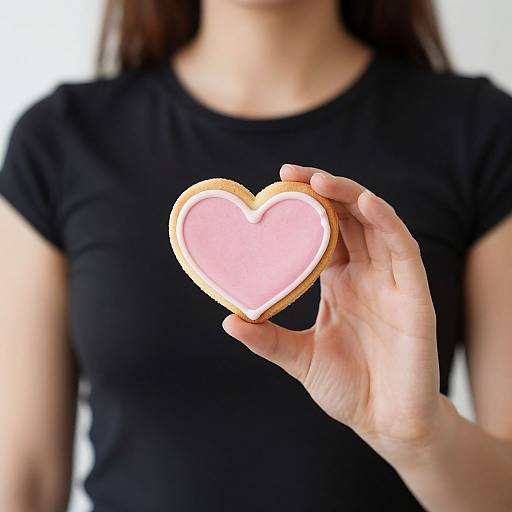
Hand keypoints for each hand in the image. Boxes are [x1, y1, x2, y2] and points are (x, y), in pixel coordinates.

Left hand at [222, 164, 443, 461]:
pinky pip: (405, 252)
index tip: (278, 183)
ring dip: (353, 198)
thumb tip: (227, 319)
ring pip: (377, 225)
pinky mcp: (415, 297)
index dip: (307, 206)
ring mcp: (392, 283)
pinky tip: (368, 205)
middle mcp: (366, 275)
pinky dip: (388, 225)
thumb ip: (267, 338)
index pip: (327, 231)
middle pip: (350, 218)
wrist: (384, 423)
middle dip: (325, 191)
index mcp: (340, 282)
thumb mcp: (299, 357)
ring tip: (322, 182)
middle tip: (292, 173)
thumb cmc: (346, 387)